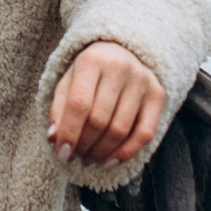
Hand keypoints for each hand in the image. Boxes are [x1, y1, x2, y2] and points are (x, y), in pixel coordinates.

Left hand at [47, 41, 164, 167]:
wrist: (123, 49)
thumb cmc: (89, 72)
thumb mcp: (69, 81)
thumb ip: (59, 108)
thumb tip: (54, 138)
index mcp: (92, 60)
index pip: (79, 104)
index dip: (69, 133)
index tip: (62, 153)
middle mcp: (120, 67)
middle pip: (99, 119)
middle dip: (84, 145)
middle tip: (75, 156)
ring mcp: (141, 80)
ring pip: (120, 129)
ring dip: (101, 152)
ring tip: (89, 159)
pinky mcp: (157, 94)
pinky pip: (144, 133)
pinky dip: (126, 153)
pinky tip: (110, 162)